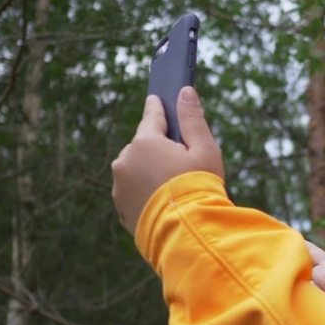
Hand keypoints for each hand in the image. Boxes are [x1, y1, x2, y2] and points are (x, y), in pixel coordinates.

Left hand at [112, 87, 224, 234]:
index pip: (151, 116)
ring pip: (136, 168)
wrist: (185, 233)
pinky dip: (146, 191)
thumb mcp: (204, 149)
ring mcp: (119, 184)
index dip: (158, 106)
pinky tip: (164, 201)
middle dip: (159, 148)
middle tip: (182, 162)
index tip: (157, 98)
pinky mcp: (120, 206)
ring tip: (174, 187)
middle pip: (144, 145)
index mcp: (145, 141)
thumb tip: (185, 92)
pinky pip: (134, 190)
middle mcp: (125, 160)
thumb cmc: (199, 187)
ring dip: (150, 171)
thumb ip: (192, 119)